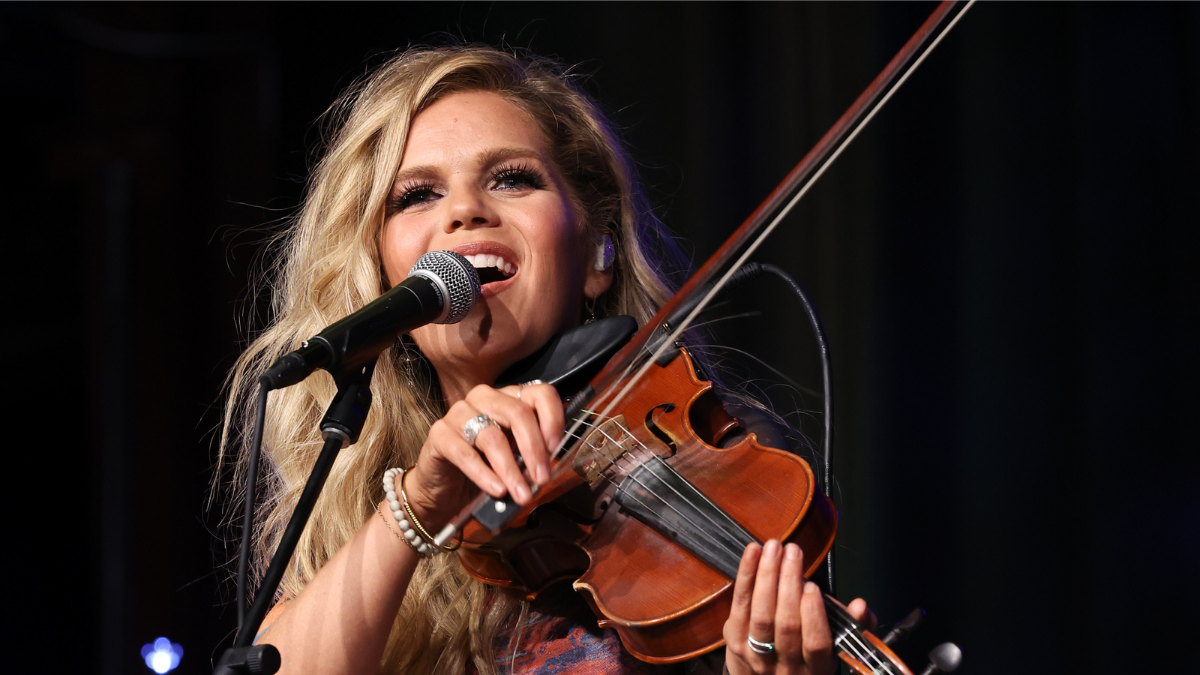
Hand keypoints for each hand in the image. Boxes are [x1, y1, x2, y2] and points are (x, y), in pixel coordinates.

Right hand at [402, 382, 561, 528]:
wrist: (442, 487)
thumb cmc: (484, 468)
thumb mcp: (514, 458)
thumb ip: (530, 455)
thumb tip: (548, 467)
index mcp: (508, 398)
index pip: (539, 393)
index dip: (552, 418)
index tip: (555, 448)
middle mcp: (484, 397)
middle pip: (518, 413)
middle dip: (534, 449)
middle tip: (542, 479)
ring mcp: (459, 412)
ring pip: (492, 436)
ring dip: (510, 469)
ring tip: (521, 494)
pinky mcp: (439, 433)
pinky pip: (465, 453)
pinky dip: (484, 475)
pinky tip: (496, 490)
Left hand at [724, 541, 875, 674]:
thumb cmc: (804, 655)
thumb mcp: (835, 648)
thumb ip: (853, 626)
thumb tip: (860, 606)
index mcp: (816, 669)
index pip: (816, 644)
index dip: (813, 614)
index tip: (812, 587)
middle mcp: (786, 666)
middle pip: (786, 625)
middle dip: (789, 583)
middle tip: (793, 552)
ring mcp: (757, 656)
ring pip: (761, 615)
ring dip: (767, 576)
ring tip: (775, 548)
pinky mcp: (735, 642)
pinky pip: (740, 606)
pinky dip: (746, 576)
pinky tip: (753, 552)